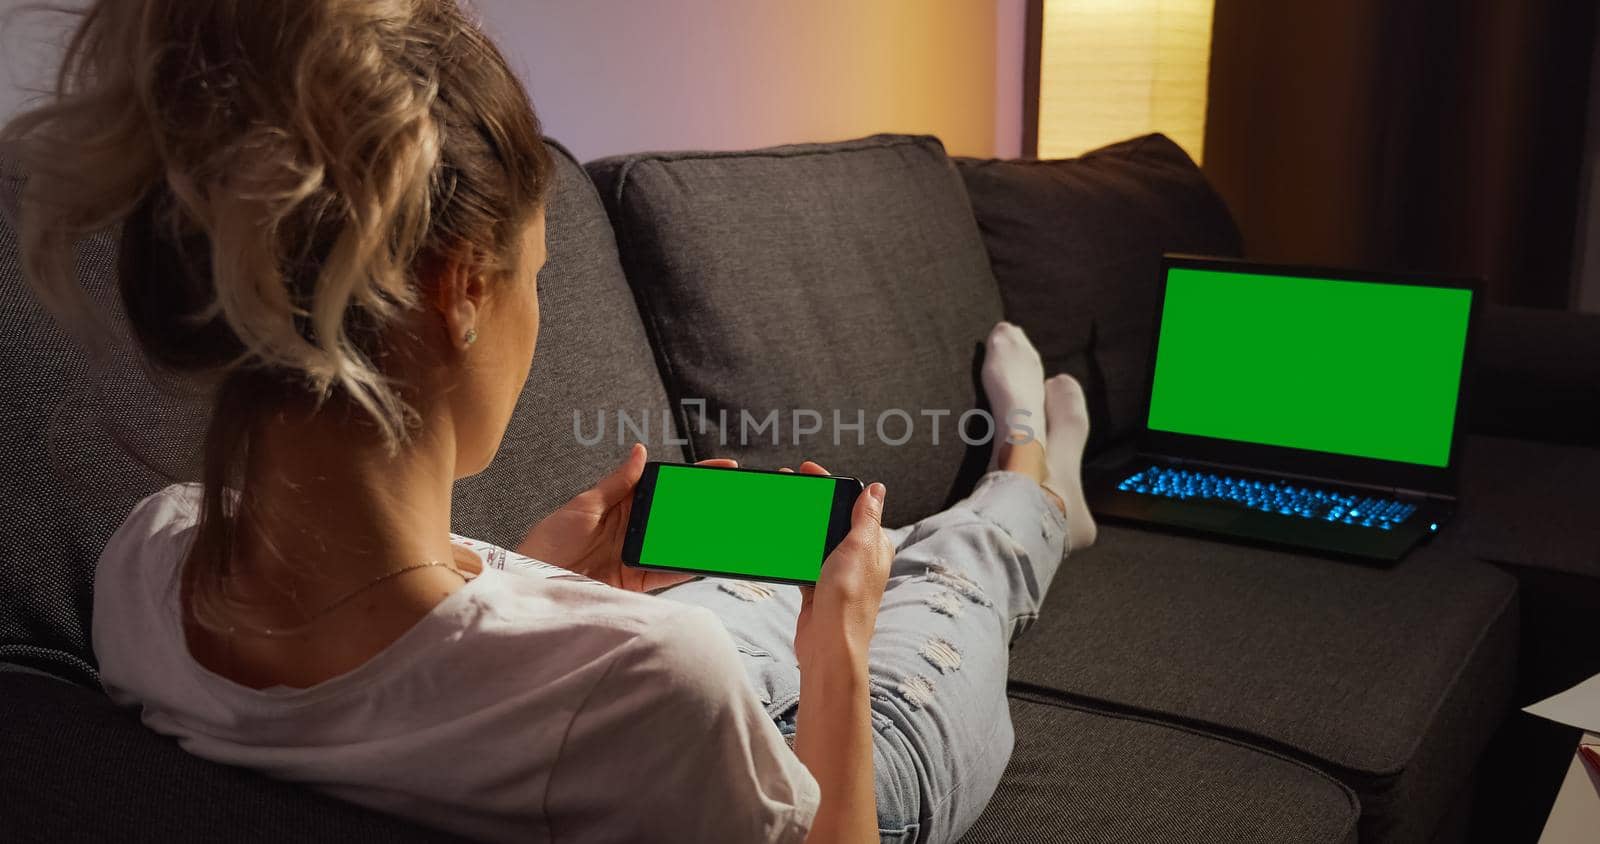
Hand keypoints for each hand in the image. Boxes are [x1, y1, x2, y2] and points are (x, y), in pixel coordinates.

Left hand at [515, 443, 737, 591]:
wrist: (531, 581)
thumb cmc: (549, 541)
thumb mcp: (584, 505)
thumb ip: (618, 483)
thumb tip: (641, 451)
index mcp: (622, 503)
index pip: (665, 485)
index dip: (694, 478)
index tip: (724, 470)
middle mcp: (634, 528)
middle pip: (679, 514)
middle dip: (708, 506)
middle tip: (739, 499)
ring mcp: (638, 554)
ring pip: (680, 542)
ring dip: (705, 535)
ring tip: (733, 525)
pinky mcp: (637, 581)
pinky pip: (670, 572)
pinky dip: (690, 565)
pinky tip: (711, 557)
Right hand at [788, 461, 890, 678]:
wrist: (829, 644)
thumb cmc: (849, 598)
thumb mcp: (859, 547)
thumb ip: (866, 516)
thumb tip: (877, 489)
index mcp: (874, 544)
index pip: (855, 504)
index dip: (831, 485)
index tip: (808, 470)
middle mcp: (859, 558)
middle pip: (834, 520)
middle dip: (812, 502)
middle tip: (789, 485)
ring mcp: (838, 574)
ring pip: (817, 540)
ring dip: (801, 525)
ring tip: (780, 507)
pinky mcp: (818, 588)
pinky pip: (804, 562)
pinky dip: (792, 551)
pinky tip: (778, 540)